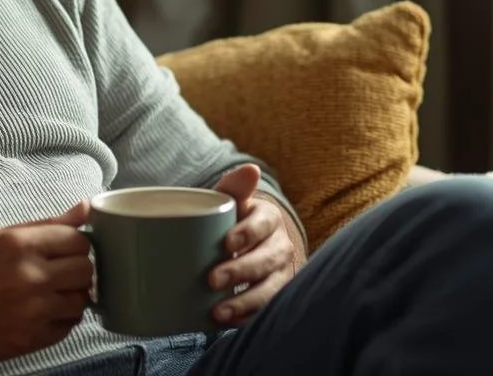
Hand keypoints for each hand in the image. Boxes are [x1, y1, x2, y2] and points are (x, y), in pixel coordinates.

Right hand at [0, 202, 93, 362]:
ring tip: (46, 295)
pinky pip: (67, 327)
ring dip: (69, 297)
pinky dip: (58, 320)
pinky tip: (37, 313)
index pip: (78, 241)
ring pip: (81, 301)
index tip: (63, 252)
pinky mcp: (30, 339)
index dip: (74, 246)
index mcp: (20, 245)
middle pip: (86, 271)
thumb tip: (86, 207)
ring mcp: (32, 312)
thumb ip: (46, 224)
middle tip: (57, 274)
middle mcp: (30, 277)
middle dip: (76, 271)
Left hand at [209, 164, 304, 326]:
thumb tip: (250, 168)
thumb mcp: (230, 202)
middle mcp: (280, 247)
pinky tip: (228, 323)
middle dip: (241, 270)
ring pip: (271, 289)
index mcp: (268, 218)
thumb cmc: (231, 221)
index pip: (264, 223)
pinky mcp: (274, 297)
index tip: (226, 242)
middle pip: (268, 259)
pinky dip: (249, 318)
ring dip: (246, 301)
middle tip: (212, 279)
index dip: (248, 232)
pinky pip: (267, 310)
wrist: (243, 245)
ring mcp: (280, 274)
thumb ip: (233, 188)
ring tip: (218, 311)